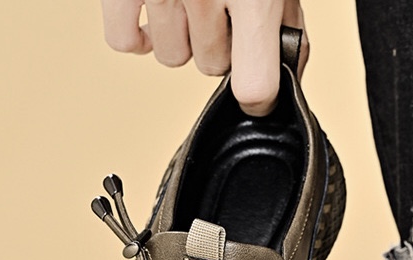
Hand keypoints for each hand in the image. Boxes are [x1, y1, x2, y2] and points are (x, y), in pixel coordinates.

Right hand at [100, 0, 307, 115]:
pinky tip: (153, 15)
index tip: (260, 97)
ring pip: (172, 56)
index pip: (254, 89)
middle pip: (212, 68)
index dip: (260, 98)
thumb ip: (286, 26)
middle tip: (224, 8)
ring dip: (183, 35)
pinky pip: (123, 40)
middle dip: (221, 45)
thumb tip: (289, 72)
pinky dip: (136, 35)